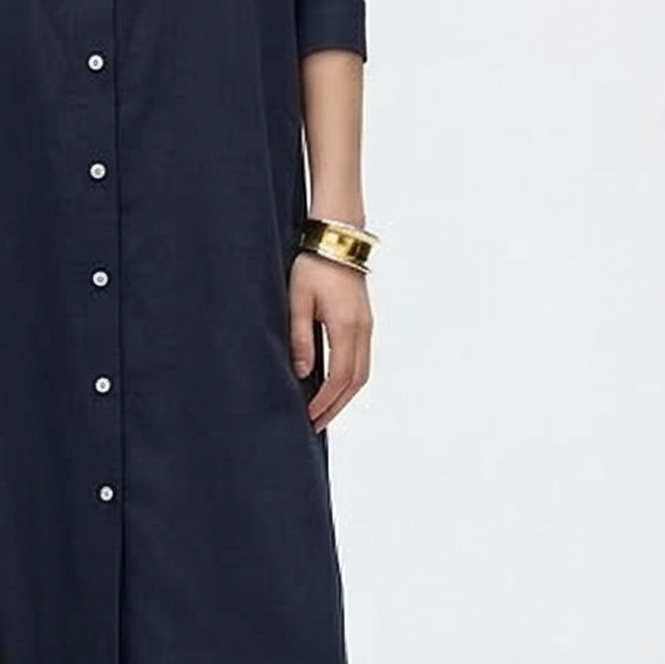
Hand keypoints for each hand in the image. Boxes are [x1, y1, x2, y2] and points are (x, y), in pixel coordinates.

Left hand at [290, 251, 370, 430]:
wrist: (337, 238)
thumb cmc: (313, 265)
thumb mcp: (298, 299)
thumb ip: (300, 337)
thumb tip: (303, 373)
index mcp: (346, 326)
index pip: (339, 377)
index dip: (324, 401)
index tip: (308, 417)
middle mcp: (362, 329)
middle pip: (355, 381)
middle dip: (335, 406)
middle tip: (315, 425)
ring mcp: (366, 326)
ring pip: (362, 373)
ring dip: (344, 396)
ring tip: (324, 412)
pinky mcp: (364, 321)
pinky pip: (361, 360)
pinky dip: (349, 380)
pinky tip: (333, 386)